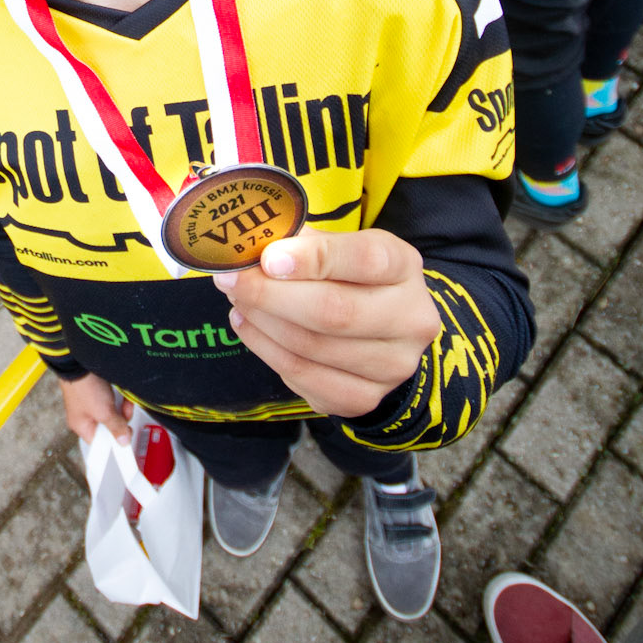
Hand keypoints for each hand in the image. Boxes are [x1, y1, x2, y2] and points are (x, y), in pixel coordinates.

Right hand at [60, 373, 130, 444]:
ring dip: (123, 406)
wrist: (80, 358)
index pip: (100, 442)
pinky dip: (121, 395)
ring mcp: (92, 400)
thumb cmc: (84, 385)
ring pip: (114, 410)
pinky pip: (114, 397)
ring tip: (125, 400)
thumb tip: (123, 441)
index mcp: (81, 425)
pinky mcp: (98, 388)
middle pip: (109, 426)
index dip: (114, 442)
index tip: (127, 441)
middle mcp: (85, 414)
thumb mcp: (103, 412)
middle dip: (121, 419)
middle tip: (125, 414)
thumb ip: (115, 428)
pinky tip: (124, 392)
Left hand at [217, 228, 437, 420]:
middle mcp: (410, 319)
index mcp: (405, 267)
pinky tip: (248, 326)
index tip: (268, 258)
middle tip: (231, 280)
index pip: (366, 259)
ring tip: (237, 299)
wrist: (384, 331)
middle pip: (334, 312)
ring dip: (261, 322)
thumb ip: (304, 244)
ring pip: (311, 348)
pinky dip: (265, 350)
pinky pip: (302, 378)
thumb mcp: (340, 247)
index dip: (313, 259)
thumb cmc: (352, 278)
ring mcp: (392, 366)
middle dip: (270, 295)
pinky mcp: (364, 399)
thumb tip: (253, 248)